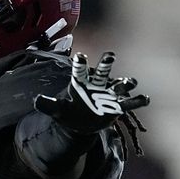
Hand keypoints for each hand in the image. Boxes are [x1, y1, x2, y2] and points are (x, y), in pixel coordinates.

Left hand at [34, 51, 149, 133]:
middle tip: (110, 55)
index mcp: (80, 82)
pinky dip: (137, 100)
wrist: (79, 123)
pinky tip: (144, 99)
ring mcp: (108, 95)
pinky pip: (129, 103)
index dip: (80, 64)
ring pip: (119, 86)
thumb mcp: (56, 109)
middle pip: (102, 72)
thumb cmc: (67, 112)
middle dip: (106, 64)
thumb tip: (36, 101)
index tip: (81, 57)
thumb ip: (47, 104)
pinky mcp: (117, 106)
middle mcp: (96, 85)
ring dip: (125, 83)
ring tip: (129, 82)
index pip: (80, 71)